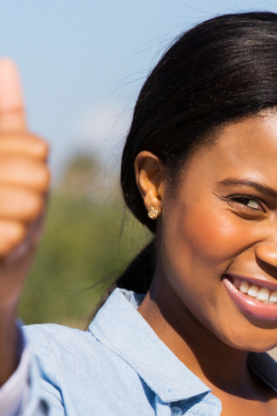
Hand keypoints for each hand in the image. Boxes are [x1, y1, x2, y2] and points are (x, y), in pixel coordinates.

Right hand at [0, 58, 49, 384]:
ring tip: (7, 230)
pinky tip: (4, 248)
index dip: (32, 165)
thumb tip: (7, 66)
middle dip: (33, 193)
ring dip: (25, 219)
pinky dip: (13, 241)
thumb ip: (2, 125)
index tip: (19, 188)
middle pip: (34, 168)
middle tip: (15, 213)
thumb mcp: (3, 175)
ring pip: (28, 197)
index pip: (28, 145)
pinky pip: (11, 232)